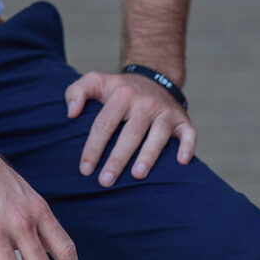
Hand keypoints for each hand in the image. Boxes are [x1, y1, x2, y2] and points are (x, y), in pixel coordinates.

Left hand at [65, 71, 195, 185]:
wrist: (153, 77)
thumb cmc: (118, 89)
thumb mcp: (95, 81)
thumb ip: (76, 92)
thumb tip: (70, 114)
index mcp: (121, 94)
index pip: (104, 124)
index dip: (93, 147)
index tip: (85, 169)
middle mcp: (145, 103)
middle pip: (129, 133)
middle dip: (117, 159)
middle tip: (105, 181)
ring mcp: (165, 112)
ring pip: (158, 135)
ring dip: (148, 155)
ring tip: (137, 175)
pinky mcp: (182, 120)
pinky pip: (189, 134)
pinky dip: (188, 147)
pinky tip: (181, 162)